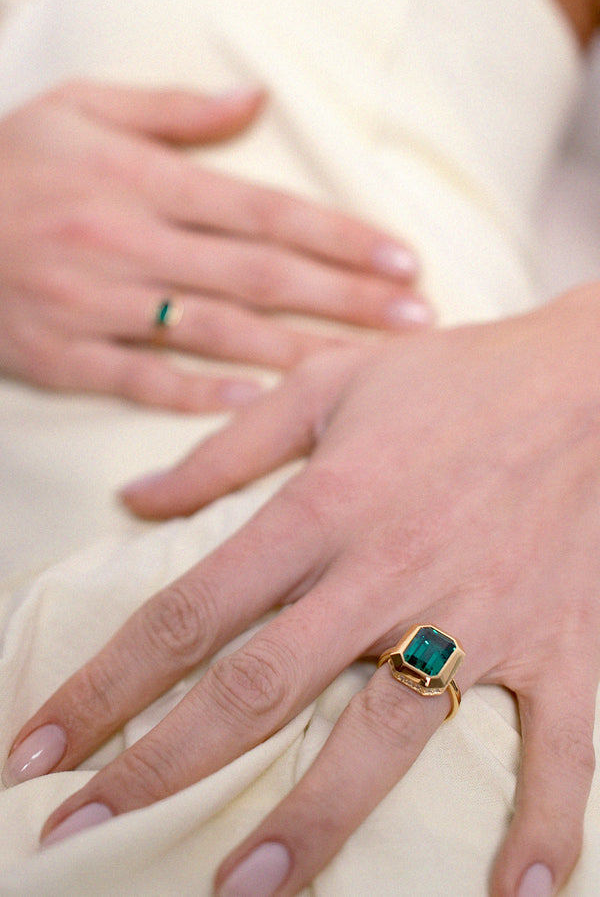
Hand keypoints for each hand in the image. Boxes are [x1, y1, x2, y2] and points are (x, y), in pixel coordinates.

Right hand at [0, 79, 427, 410]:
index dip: (337, 236)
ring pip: (215, 332)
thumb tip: (256, 100)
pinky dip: (201, 395)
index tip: (402, 258)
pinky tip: (261, 405)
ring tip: (365, 365)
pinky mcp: (62, 355)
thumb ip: (172, 110)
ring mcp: (94, 304)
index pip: (262, 211)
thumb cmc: (8, 159)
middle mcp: (126, 243)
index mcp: (140, 181)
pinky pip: (142, 381)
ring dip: (297, 351)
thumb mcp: (81, 107)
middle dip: (344, 298)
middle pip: (257, 276)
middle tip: (416, 318)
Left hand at [6, 287, 598, 896]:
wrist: (587, 378)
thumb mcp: (327, 383)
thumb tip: (132, 497)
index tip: (38, 751)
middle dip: (163, 767)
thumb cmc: (451, 377)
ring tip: (242, 891)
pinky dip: (542, 824)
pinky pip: (558, 747)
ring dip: (314, 821)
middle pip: (262, 688)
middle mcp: (391, 568)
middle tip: (83, 840)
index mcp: (326, 504)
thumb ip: (226, 445)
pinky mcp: (561, 640)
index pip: (192, 610)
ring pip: (385, 735)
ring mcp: (480, 613)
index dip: (105, 685)